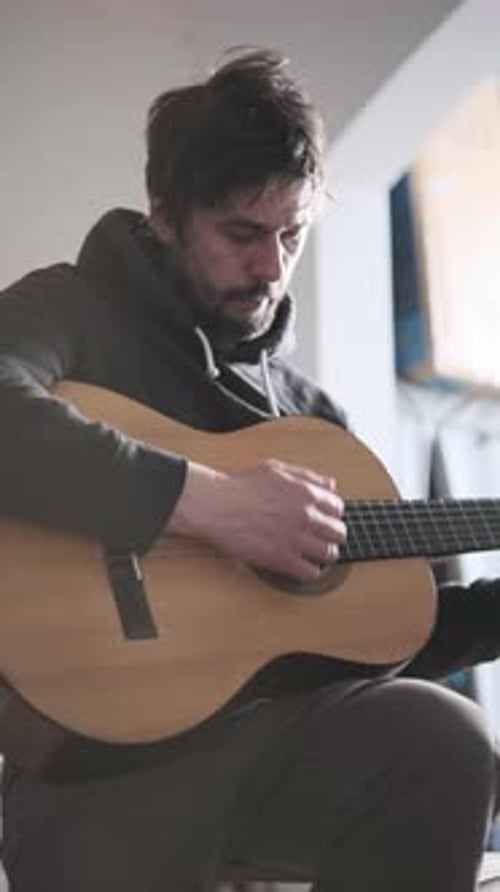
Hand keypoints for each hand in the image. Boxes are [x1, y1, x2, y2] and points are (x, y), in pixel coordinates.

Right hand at [167, 459, 345, 581]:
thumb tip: (330, 485)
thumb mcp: (276, 469)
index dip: (332, 513)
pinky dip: (311, 571)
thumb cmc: (241, 486)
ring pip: (329, 554)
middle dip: (332, 534)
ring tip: (315, 553)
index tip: (325, 517)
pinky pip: (310, 572)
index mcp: (305, 493)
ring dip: (325, 554)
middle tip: (323, 537)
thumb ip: (307, 476)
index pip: (338, 508)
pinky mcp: (281, 559)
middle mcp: (305, 516)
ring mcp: (294, 539)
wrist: (216, 506)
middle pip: (339, 532)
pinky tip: (303, 565)